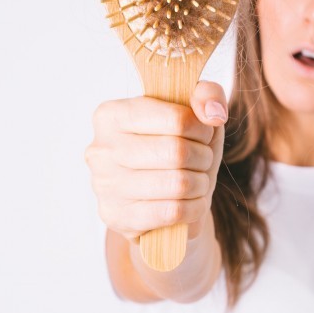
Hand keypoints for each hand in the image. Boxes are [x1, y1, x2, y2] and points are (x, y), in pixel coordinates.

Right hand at [85, 81, 226, 244]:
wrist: (166, 198)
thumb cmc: (178, 146)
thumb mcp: (195, 114)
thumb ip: (207, 94)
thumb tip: (213, 112)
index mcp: (112, 114)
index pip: (177, 119)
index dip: (202, 129)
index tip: (202, 134)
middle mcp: (100, 149)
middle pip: (177, 152)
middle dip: (203, 157)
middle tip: (202, 159)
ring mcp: (104, 186)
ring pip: (178, 185)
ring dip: (201, 184)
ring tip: (197, 180)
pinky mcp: (117, 217)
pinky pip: (173, 212)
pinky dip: (194, 207)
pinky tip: (191, 202)